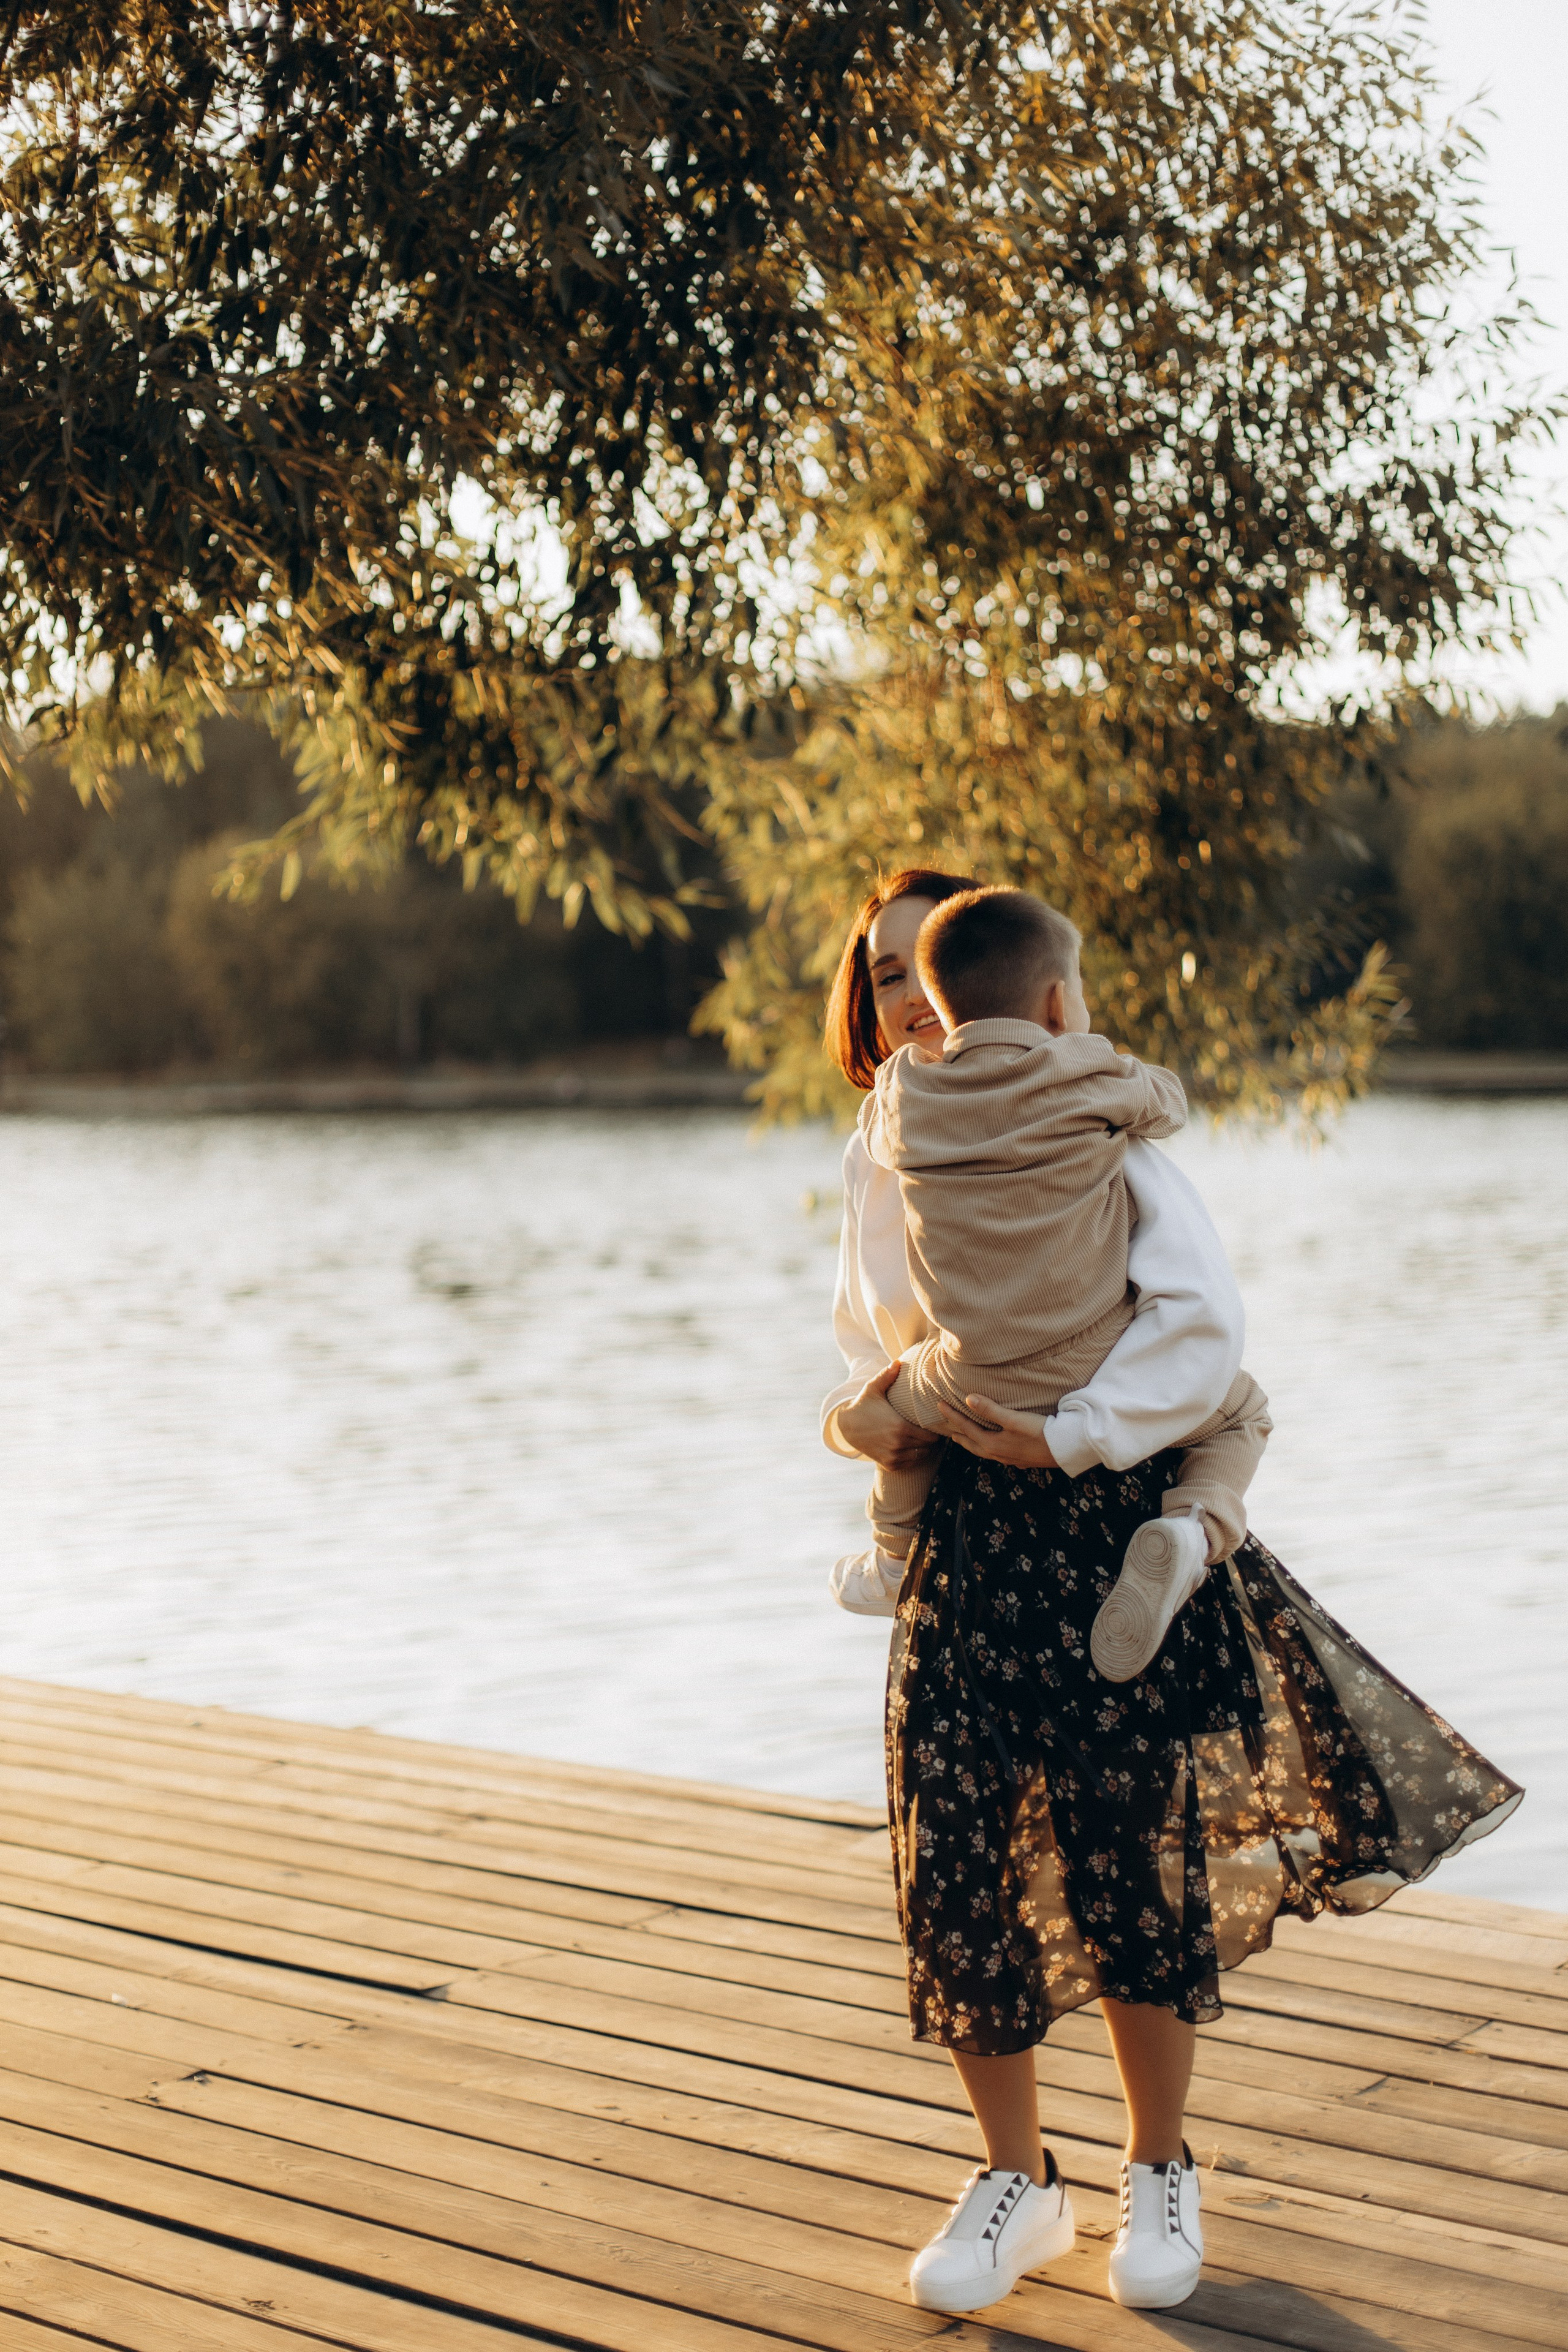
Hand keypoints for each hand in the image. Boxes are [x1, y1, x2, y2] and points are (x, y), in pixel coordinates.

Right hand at [831, 1363, 942, 1470]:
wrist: (846, 1426)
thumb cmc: (864, 1405)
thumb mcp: (874, 1388)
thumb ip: (887, 1375)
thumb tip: (898, 1361)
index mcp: (900, 1427)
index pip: (931, 1434)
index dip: (936, 1429)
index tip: (935, 1423)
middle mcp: (898, 1444)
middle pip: (928, 1445)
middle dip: (932, 1438)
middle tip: (932, 1429)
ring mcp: (893, 1456)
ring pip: (921, 1455)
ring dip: (923, 1448)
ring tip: (923, 1438)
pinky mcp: (889, 1464)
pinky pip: (910, 1463)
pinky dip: (913, 1456)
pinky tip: (912, 1446)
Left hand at [935, 1393, 1058, 1468]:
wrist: (1064, 1450)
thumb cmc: (1039, 1432)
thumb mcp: (1013, 1419)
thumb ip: (990, 1409)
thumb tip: (967, 1399)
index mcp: (992, 1443)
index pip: (966, 1427)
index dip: (952, 1415)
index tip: (938, 1405)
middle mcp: (997, 1453)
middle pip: (971, 1443)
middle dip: (958, 1433)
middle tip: (945, 1427)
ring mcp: (1009, 1458)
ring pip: (982, 1450)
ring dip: (970, 1443)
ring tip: (963, 1438)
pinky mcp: (1020, 1459)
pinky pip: (995, 1453)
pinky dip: (986, 1448)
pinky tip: (993, 1447)